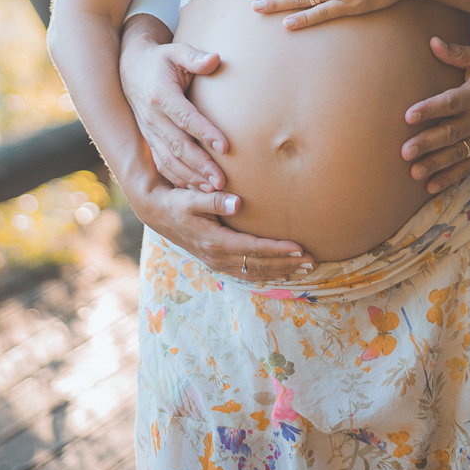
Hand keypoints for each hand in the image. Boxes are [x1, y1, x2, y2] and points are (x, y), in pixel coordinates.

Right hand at [119, 14, 227, 192]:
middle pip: (178, 146)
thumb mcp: (176, 51)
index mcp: (161, 95)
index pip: (185, 117)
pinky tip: (197, 191)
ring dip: (191, 177)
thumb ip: (195, 56)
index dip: (205, 132)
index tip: (225, 147)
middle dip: (201, 165)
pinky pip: (163, 165)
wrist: (132, 69)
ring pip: (170, 161)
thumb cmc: (162, 59)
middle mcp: (153, 118)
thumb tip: (215, 59)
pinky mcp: (151, 141)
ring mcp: (150, 132)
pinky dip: (179, 180)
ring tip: (214, 191)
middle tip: (223, 181)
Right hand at [131, 174, 314, 281]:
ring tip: (305, 268)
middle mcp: (218, 257)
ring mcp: (218, 262)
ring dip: (281, 271)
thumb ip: (215, 199)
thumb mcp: (191, 197)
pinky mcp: (218, 261)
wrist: (157, 213)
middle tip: (312, 262)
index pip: (254, 249)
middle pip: (259, 265)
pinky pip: (248, 272)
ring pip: (255, 272)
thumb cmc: (176, 201)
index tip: (299, 247)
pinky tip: (282, 271)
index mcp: (215, 242)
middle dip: (287, 264)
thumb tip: (238, 202)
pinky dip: (267, 272)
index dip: (278, 250)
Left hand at [402, 39, 469, 193]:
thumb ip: (458, 53)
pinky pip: (469, 166)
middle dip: (427, 143)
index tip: (408, 115)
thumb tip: (432, 41)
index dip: (430, 109)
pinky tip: (431, 187)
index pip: (451, 102)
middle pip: (451, 132)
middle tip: (404, 151)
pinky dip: (451, 178)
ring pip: (458, 153)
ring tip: (413, 172)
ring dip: (435, 164)